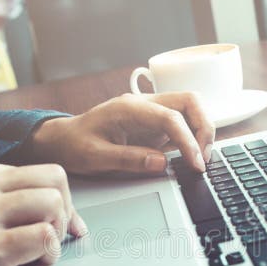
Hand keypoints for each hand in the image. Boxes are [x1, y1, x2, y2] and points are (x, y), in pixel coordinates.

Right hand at [0, 159, 85, 265]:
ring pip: (54, 204)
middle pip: (54, 178)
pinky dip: (47, 258)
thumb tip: (17, 207)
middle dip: (66, 208)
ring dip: (57, 233)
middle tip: (61, 235)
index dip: (55, 197)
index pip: (35, 169)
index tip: (60, 219)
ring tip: (38, 256)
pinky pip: (44, 240)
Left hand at [31, 92, 215, 174]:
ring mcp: (150, 112)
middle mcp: (144, 104)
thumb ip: (129, 159)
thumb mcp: (95, 157)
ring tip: (199, 159)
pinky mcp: (153, 124)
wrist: (62, 139)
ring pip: (190, 109)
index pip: (171, 117)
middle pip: (190, 101)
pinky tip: (189, 157)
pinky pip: (181, 123)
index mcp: (130, 108)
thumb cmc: (74, 145)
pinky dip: (192, 137)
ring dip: (201, 130)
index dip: (188, 141)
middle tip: (203, 159)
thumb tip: (162, 163)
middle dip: (204, 128)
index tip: (195, 164)